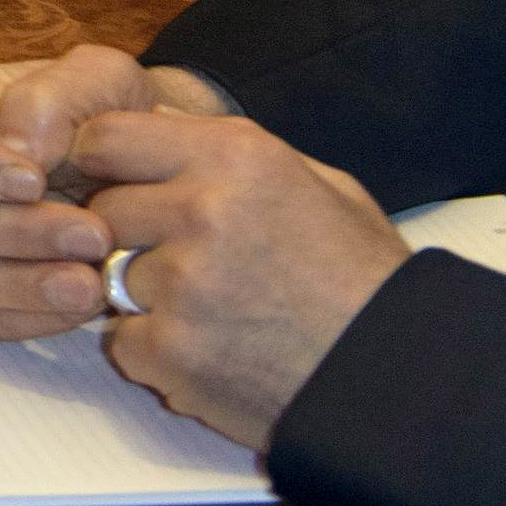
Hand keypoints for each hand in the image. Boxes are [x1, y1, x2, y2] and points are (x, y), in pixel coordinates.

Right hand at [0, 48, 233, 338]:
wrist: (141, 167)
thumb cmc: (107, 112)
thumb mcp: (97, 77)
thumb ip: (53, 97)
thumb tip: (17, 149)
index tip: (32, 178)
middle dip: (14, 232)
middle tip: (94, 234)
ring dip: (23, 284)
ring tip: (93, 283)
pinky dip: (38, 317)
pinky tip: (89, 299)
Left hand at [76, 111, 411, 451]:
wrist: (402, 382)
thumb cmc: (363, 282)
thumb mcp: (319, 186)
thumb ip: (229, 153)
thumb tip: (156, 123)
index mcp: (235, 157)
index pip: (105, 136)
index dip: (105, 163)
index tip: (120, 184)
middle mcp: (201, 211)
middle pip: (103, 210)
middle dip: (129, 234)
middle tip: (186, 261)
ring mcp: (182, 284)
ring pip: (112, 278)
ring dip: (148, 297)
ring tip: (219, 312)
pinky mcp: (173, 352)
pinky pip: (124, 341)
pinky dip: (157, 352)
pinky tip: (216, 352)